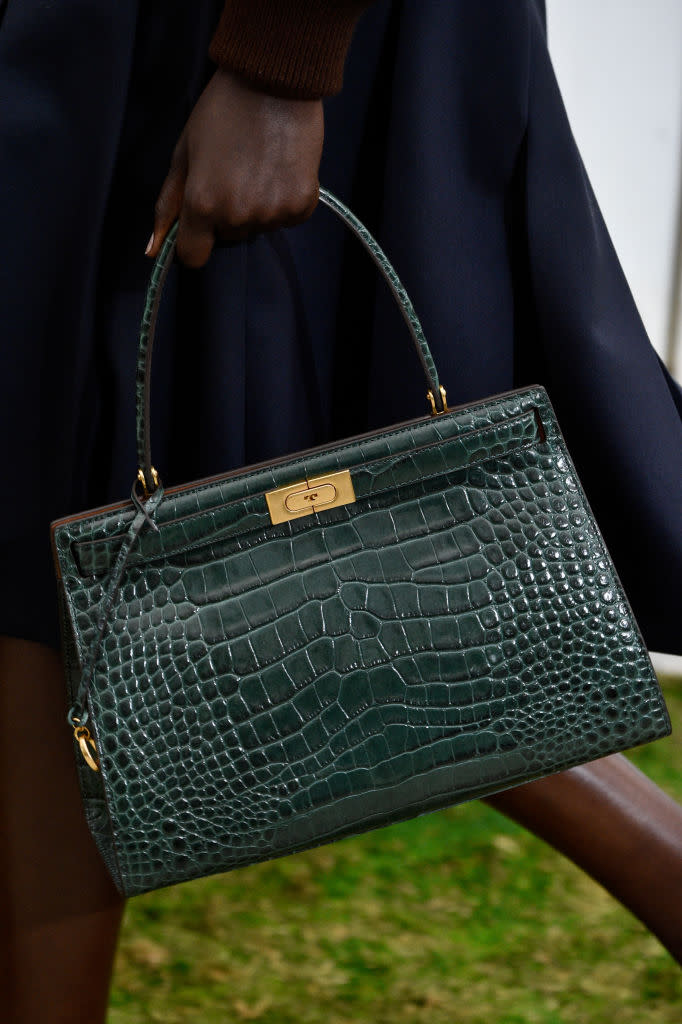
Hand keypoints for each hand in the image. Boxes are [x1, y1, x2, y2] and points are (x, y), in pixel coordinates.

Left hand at [147, 68, 323, 267]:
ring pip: (258, 227)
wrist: (274, 80)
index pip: (194, 255)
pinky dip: (284, 200)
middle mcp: (237, 215)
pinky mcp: (302, 205)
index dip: (195, 239)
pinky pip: (287, 218)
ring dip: (258, 206)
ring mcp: (272, 212)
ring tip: (260, 165)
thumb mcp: (185, 153)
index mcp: (202, 203)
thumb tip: (152, 250)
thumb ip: (169, 204)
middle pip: (229, 236)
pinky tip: (280, 168)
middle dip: (227, 213)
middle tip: (235, 170)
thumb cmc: (222, 111)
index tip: (202, 220)